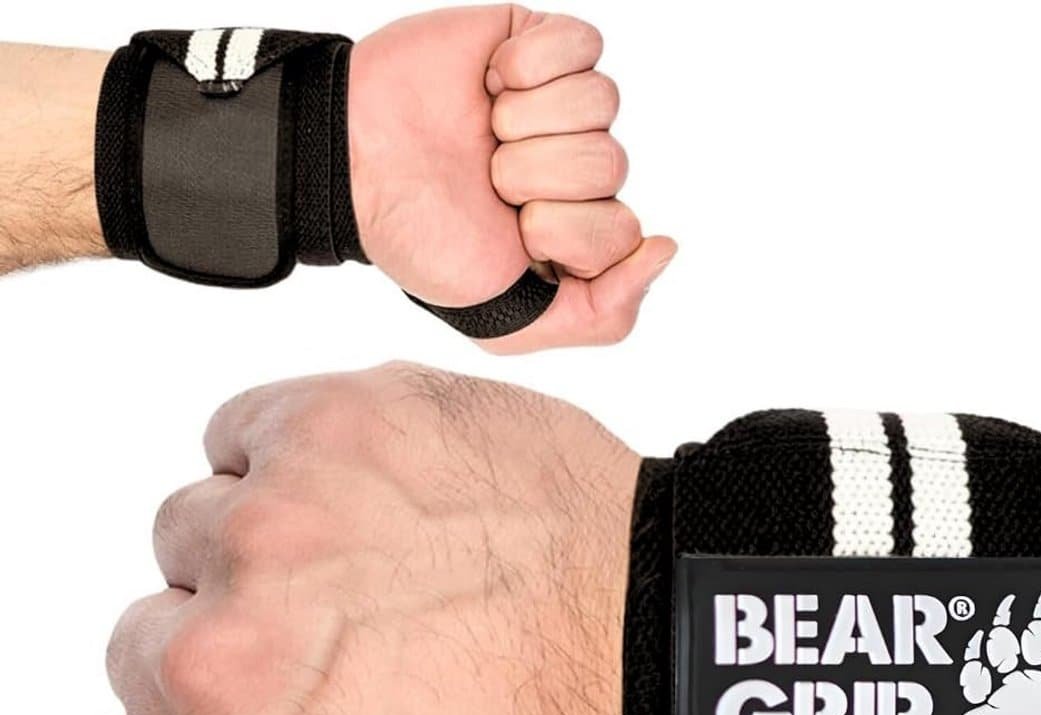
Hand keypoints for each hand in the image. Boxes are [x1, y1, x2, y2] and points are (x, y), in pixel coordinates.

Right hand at [22, 363, 636, 714]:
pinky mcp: (327, 426)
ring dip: (273, 569)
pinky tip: (388, 525)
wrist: (660, 664)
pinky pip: (245, 446)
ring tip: (388, 599)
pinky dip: (299, 478)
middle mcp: (215, 660)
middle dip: (240, 672)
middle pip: (146, 654)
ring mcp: (270, 526)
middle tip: (362, 677)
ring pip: (194, 544)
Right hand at [349, 5, 675, 351]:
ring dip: (528, 124)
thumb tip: (667, 247)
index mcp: (578, 232)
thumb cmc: (426, 243)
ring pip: (603, 104)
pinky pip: (585, 45)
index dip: (563, 232)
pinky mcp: (540, 44)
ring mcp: (562, 106)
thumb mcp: (513, 324)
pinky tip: (492, 85)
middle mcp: (577, 170)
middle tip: (488, 179)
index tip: (511, 232)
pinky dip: (530, 66)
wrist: (355, 166)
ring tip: (485, 132)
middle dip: (536, 177)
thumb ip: (603, 314)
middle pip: (611, 166)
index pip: (623, 229)